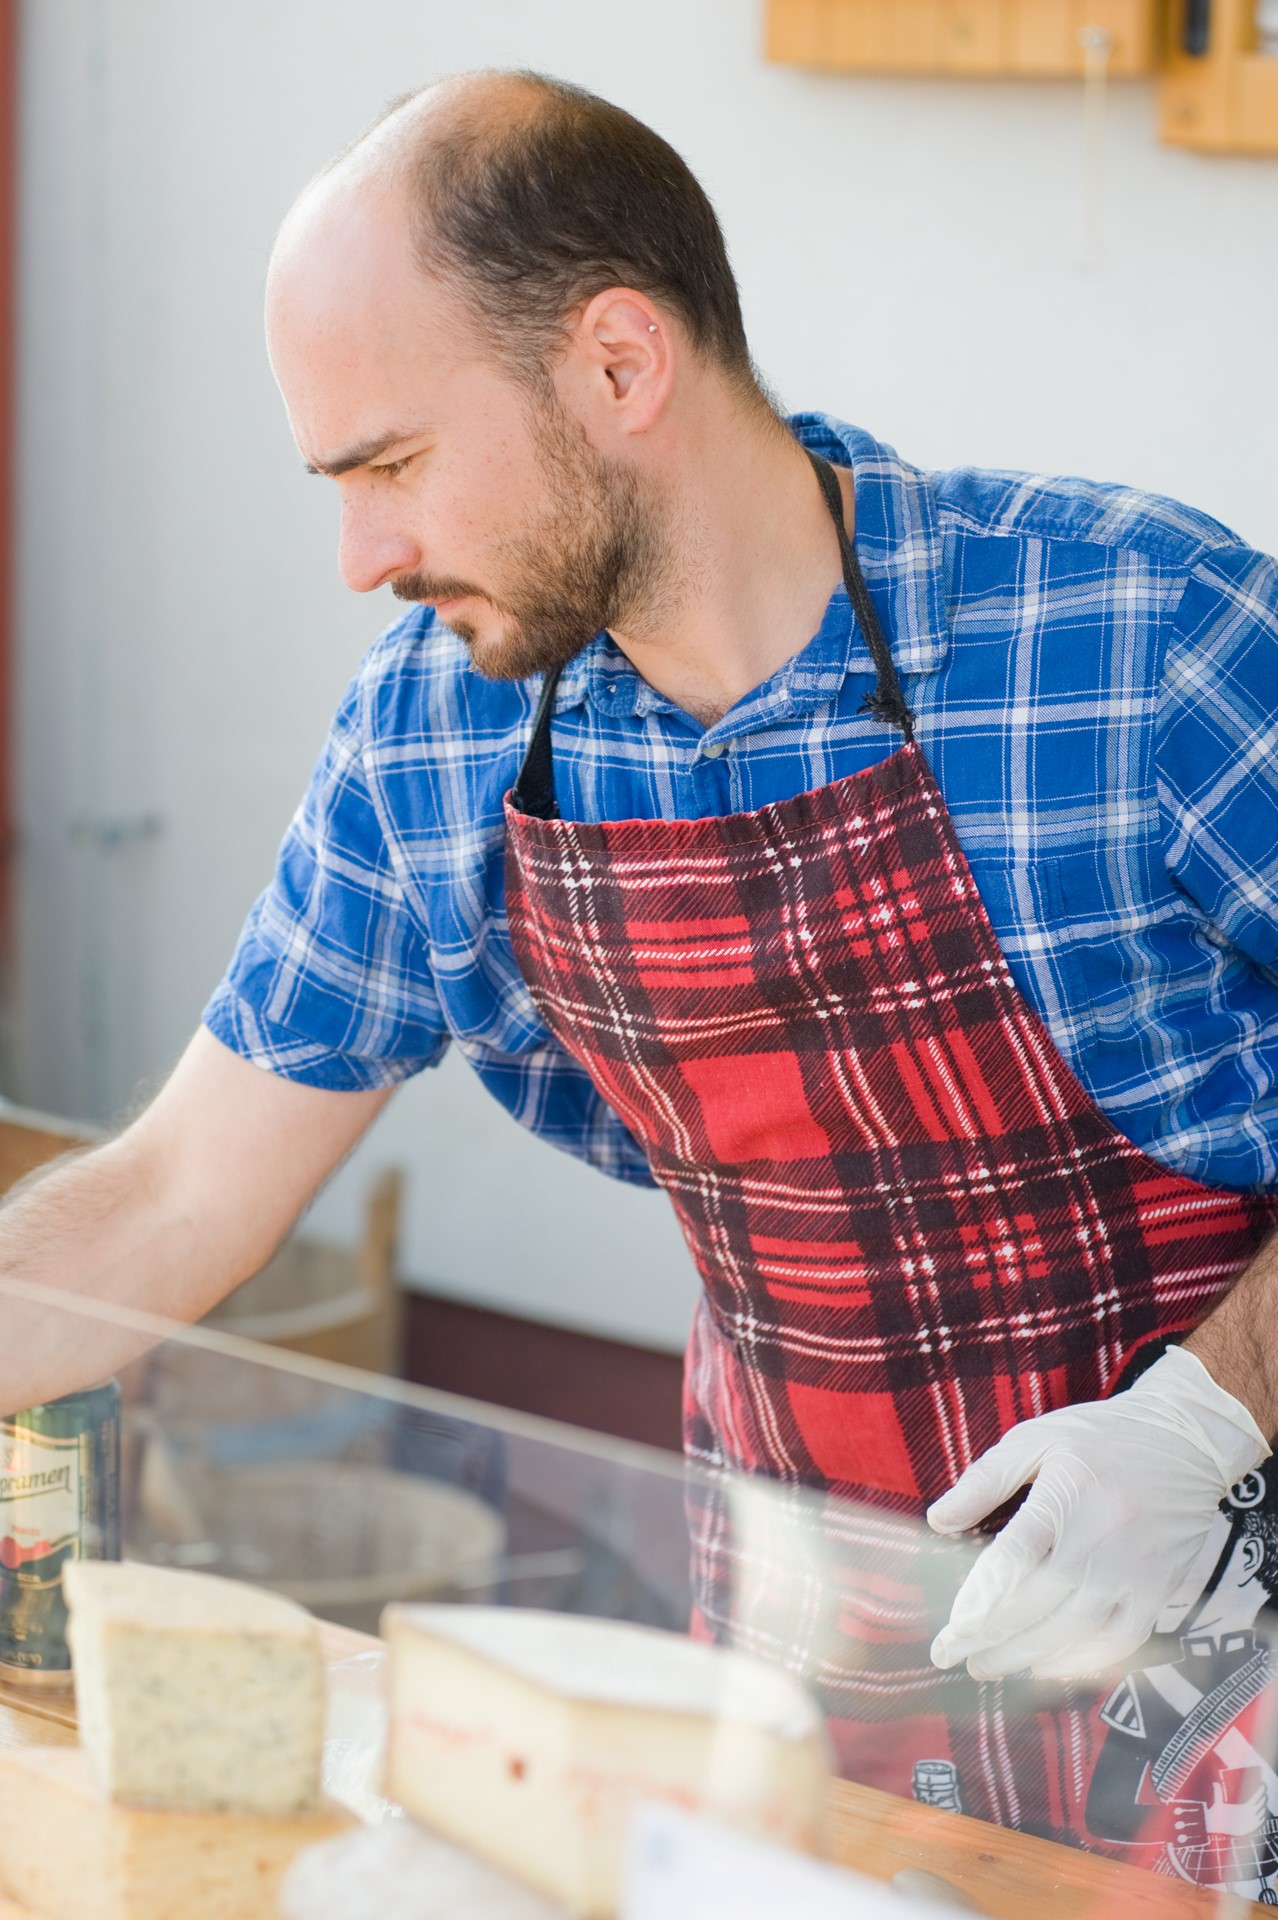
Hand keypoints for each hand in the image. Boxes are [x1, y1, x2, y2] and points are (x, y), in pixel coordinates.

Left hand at [927, 1348, 1268, 1680]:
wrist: (1186, 1439)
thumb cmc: (1100, 1437)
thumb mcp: (1035, 1439)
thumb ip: (984, 1481)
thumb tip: (938, 1521)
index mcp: (1065, 1497)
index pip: (1012, 1563)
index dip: (977, 1603)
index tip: (949, 1629)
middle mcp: (1102, 1539)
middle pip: (1038, 1606)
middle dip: (989, 1638)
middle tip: (953, 1656)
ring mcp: (1135, 1570)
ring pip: (1075, 1632)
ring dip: (1027, 1657)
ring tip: (988, 1666)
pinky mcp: (1161, 1589)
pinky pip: (1121, 1641)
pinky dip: (1083, 1662)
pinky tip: (1050, 1667)